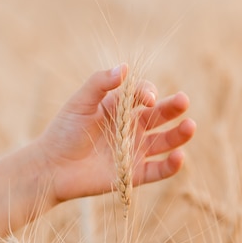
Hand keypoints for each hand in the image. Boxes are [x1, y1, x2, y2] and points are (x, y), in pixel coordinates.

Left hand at [35, 64, 195, 204]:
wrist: (51, 167)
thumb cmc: (63, 131)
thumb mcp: (80, 102)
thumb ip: (100, 83)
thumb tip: (124, 68)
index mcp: (120, 108)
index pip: (144, 95)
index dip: (149, 93)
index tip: (147, 98)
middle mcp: (131, 128)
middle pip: (160, 116)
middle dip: (173, 108)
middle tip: (183, 101)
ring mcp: (134, 151)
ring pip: (165, 142)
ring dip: (179, 134)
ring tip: (190, 126)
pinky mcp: (133, 174)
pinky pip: (158, 170)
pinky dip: (171, 166)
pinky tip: (179, 157)